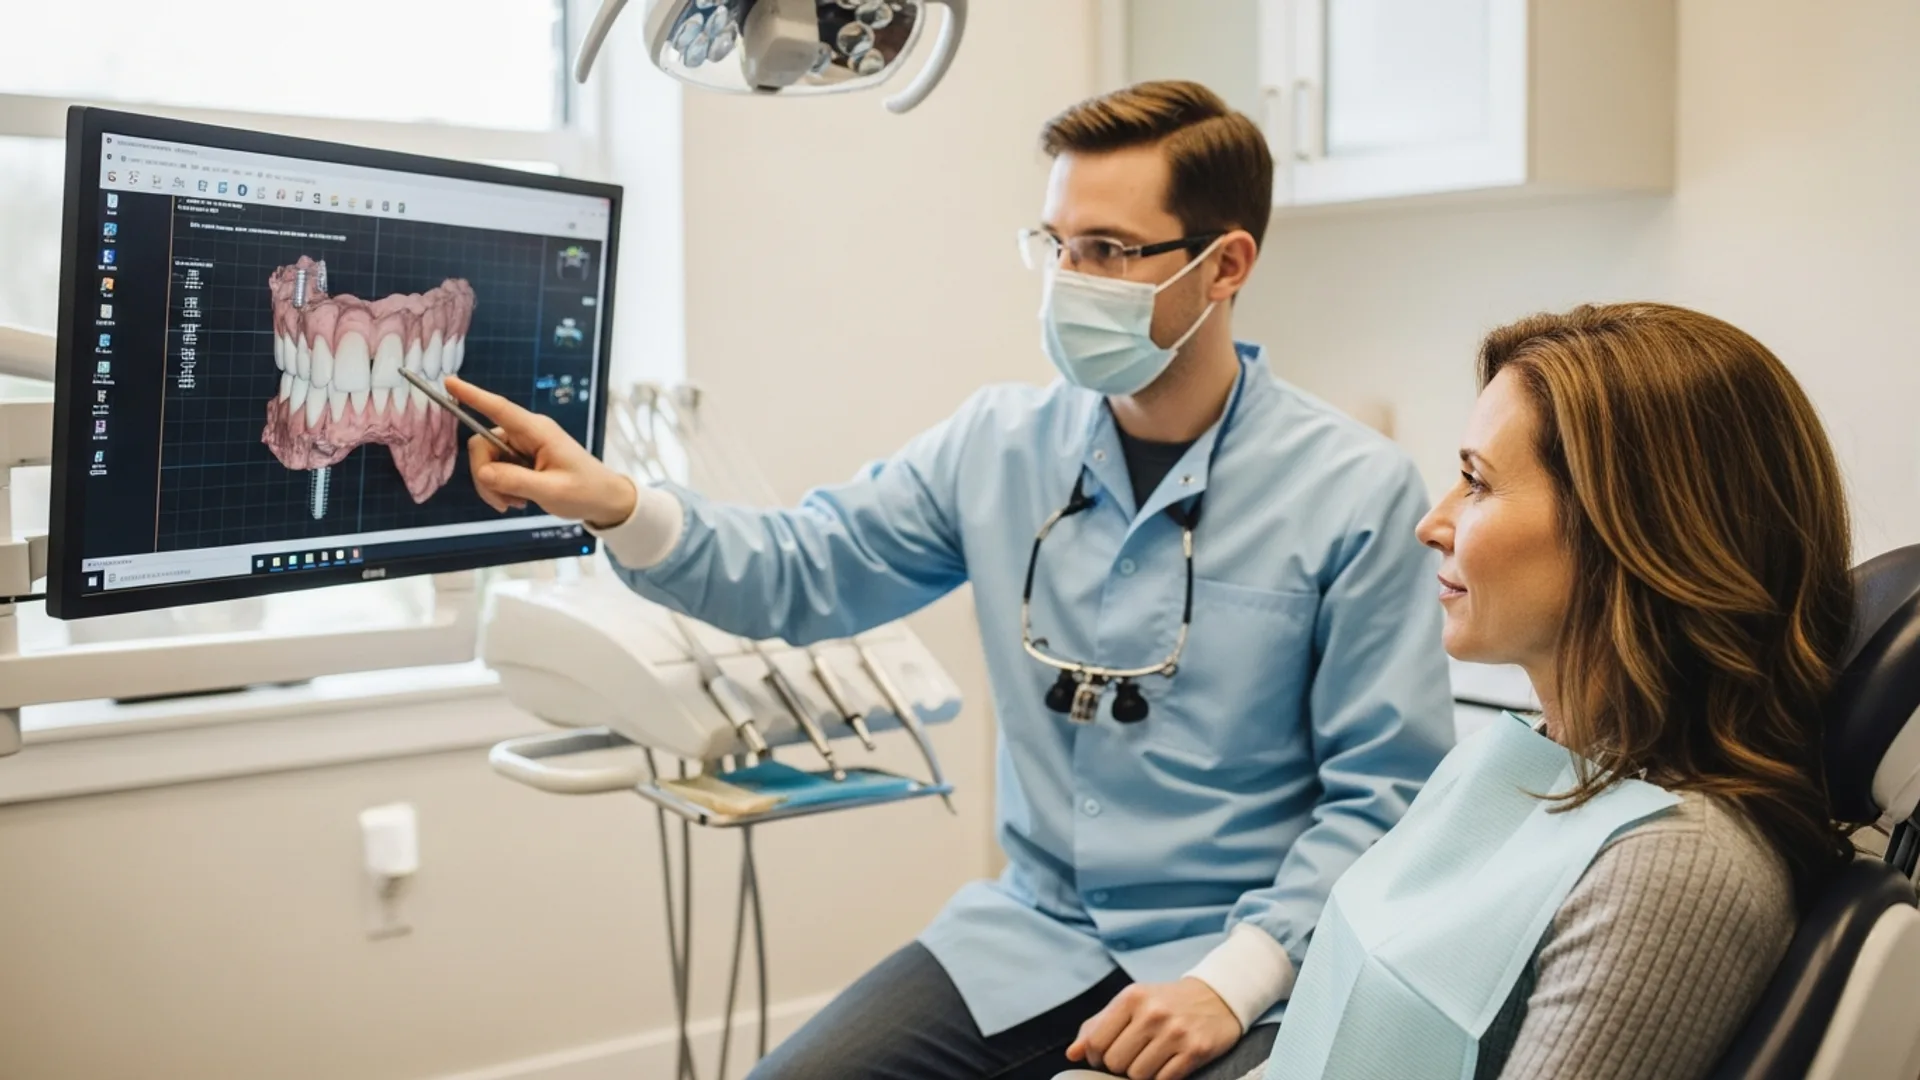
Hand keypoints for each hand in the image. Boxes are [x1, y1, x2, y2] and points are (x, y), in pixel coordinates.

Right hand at [444, 375, 635, 526]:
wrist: (604, 501)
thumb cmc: (586, 492)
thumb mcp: (551, 490)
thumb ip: (515, 480)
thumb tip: (483, 472)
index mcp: (538, 431)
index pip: (500, 408)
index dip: (473, 395)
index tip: (449, 382)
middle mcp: (527, 433)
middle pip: (482, 444)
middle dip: (485, 475)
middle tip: (503, 502)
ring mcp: (523, 446)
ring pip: (486, 461)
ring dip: (493, 486)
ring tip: (516, 503)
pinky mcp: (521, 459)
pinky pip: (495, 470)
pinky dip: (500, 488)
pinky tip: (518, 500)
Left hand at [1066, 979, 1241, 1079]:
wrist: (1216, 996)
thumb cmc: (1166, 1001)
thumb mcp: (1131, 1002)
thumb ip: (1098, 1025)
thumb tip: (1072, 1054)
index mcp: (1131, 997)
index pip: (1096, 1043)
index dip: (1096, 1057)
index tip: (1105, 1057)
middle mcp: (1153, 1013)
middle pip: (1115, 1063)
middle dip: (1120, 1066)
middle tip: (1133, 1056)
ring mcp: (1175, 1032)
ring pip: (1138, 1075)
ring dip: (1142, 1074)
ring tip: (1151, 1059)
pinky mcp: (1196, 1050)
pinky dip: (1161, 1078)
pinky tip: (1167, 1064)